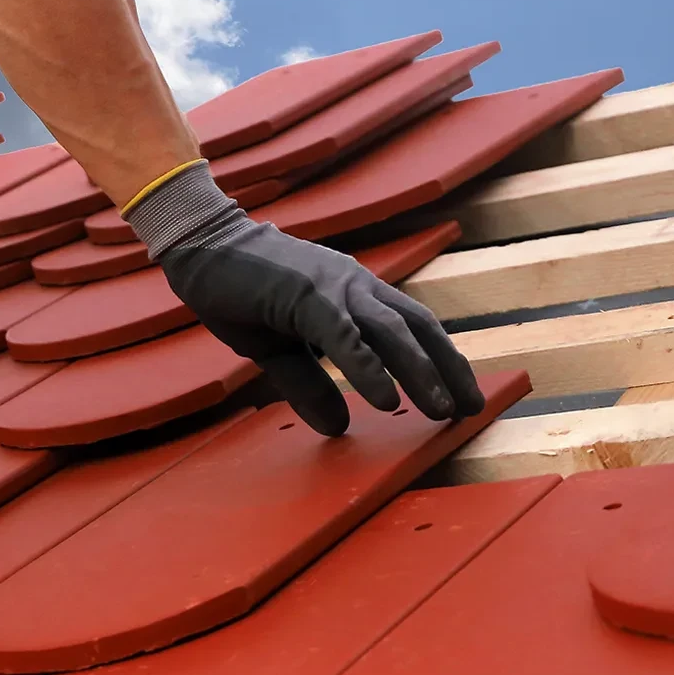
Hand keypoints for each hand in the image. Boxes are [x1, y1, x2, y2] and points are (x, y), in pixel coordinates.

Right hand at [159, 220, 483, 435]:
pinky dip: (369, 368)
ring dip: (421, 372)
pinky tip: (386, 398)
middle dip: (448, 369)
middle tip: (472, 409)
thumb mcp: (279, 350)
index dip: (441, 360)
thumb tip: (339, 426)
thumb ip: (311, 385)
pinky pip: (346, 336)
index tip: (464, 395)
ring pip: (392, 331)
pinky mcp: (305, 295)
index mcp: (353, 293)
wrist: (200, 247)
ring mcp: (333, 286)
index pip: (412, 326)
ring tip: (442, 411)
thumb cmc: (238, 290)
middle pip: (418, 327)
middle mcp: (355, 284)